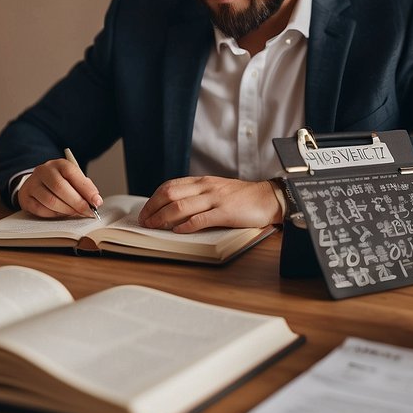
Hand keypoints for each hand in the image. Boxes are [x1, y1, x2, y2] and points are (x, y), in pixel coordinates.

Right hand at [16, 158, 102, 218]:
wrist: (38, 183)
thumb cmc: (61, 183)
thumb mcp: (74, 180)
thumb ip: (84, 188)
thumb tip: (95, 202)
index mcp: (59, 164)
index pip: (72, 173)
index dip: (86, 189)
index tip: (96, 202)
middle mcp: (44, 171)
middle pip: (60, 187)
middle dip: (77, 202)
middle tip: (87, 212)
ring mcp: (32, 183)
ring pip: (50, 200)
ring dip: (66, 210)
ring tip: (74, 213)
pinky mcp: (25, 197)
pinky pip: (40, 209)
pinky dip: (53, 214)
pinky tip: (60, 213)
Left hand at [138, 176, 282, 232]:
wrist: (268, 198)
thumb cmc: (242, 197)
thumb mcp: (216, 190)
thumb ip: (198, 195)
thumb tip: (174, 208)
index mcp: (202, 181)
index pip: (170, 186)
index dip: (153, 199)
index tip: (145, 211)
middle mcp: (206, 187)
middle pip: (170, 194)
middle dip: (153, 208)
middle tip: (144, 221)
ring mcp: (216, 199)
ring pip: (181, 206)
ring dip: (163, 218)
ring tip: (154, 227)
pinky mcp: (226, 212)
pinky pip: (201, 219)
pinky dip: (186, 226)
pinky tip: (177, 231)